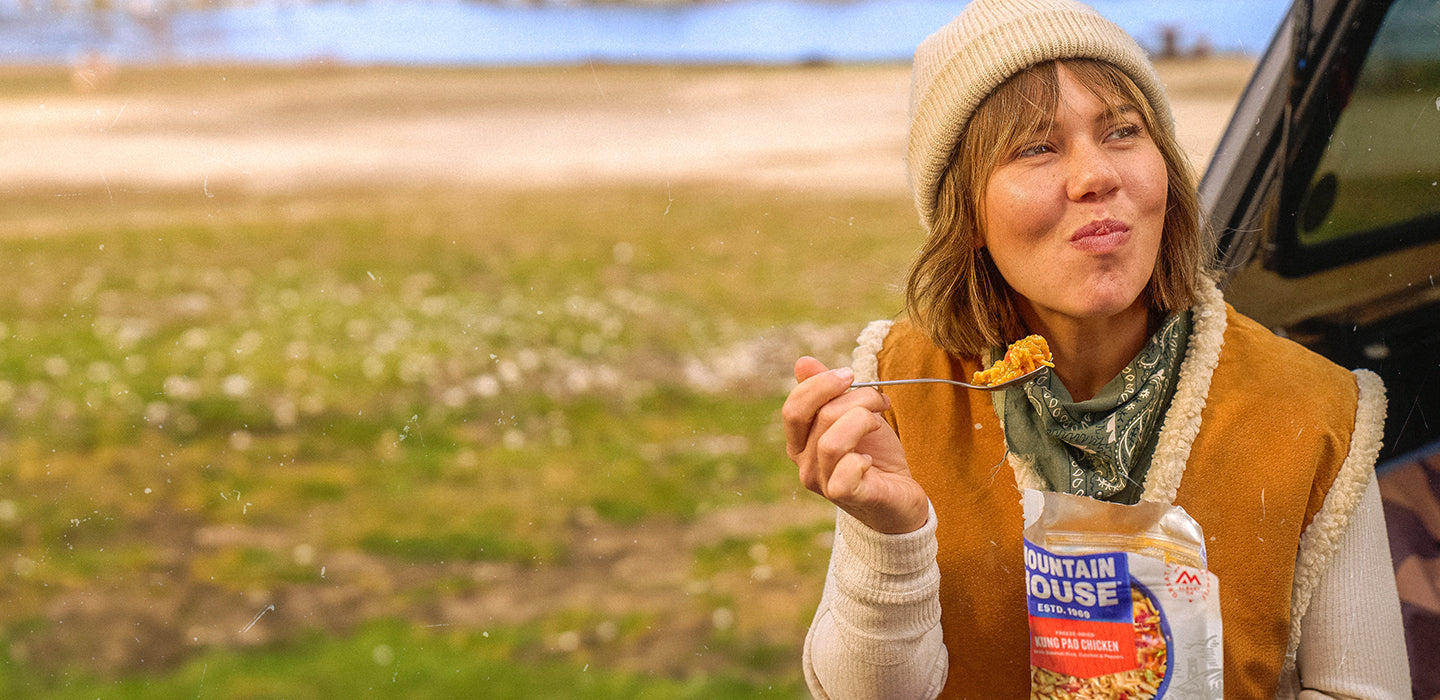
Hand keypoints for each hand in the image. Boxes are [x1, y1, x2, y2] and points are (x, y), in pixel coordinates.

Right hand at [782, 356, 929, 533]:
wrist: (899, 497)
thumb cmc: (875, 455)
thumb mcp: (852, 417)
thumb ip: (827, 393)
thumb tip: (802, 362)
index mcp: (801, 442)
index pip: (794, 408)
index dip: (821, 384)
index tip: (850, 375)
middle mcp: (805, 464)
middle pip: (820, 416)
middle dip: (856, 398)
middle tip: (878, 400)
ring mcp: (823, 484)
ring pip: (832, 441)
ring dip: (865, 421)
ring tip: (881, 423)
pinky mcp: (847, 497)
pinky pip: (845, 472)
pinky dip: (862, 460)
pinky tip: (872, 461)